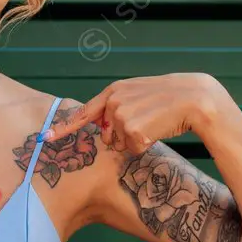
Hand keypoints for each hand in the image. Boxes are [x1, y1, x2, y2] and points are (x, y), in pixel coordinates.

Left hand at [42, 73, 226, 154]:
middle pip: (106, 136)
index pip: (84, 112)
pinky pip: (134, 149)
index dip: (63, 127)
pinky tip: (158, 130)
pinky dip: (146, 145)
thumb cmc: (169, 98)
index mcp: (113, 91)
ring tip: (154, 123)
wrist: (194, 98)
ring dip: (136, 141)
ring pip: (120, 144)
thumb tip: (105, 130)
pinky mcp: (133, 131)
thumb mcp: (139, 94)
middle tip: (147, 122)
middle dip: (122, 137)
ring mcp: (122, 117)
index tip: (46, 138)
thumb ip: (117, 106)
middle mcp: (113, 103)